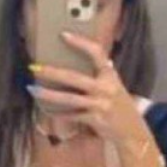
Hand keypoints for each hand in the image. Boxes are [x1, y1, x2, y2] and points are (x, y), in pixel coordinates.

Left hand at [27, 34, 148, 146]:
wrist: (133, 132)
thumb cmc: (120, 106)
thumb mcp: (114, 86)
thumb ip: (100, 74)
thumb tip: (78, 61)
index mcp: (110, 76)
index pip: (97, 53)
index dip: (80, 43)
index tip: (63, 35)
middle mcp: (106, 88)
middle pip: (74, 78)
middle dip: (52, 73)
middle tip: (34, 68)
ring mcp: (100, 105)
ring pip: (69, 99)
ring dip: (48, 95)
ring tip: (32, 89)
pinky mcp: (95, 120)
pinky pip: (72, 115)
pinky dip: (58, 113)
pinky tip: (46, 110)